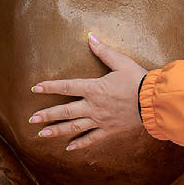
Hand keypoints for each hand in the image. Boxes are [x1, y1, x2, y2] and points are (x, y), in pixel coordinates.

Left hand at [29, 33, 147, 150]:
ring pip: (74, 127)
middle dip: (47, 115)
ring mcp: (100, 120)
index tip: (35, 88)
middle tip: (31, 120)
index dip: (50, 87)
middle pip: (65, 111)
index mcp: (94, 88)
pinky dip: (80, 143)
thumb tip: (90, 37)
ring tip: (42, 135)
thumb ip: (104, 51)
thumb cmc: (137, 79)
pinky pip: (91, 138)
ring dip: (57, 131)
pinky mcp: (109, 129)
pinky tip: (69, 147)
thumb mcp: (121, 62)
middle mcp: (93, 106)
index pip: (67, 87)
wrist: (152, 101)